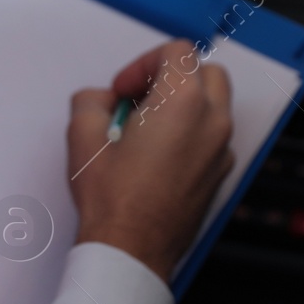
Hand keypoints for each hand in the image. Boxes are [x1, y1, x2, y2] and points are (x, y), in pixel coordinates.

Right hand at [67, 39, 234, 281]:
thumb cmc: (114, 201)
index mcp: (182, 103)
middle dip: (171, 77)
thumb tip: (101, 100)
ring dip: (183, 103)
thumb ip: (91, 100)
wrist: (132, 251)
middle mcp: (212, 122)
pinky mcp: (220, 172)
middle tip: (139, 100)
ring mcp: (221, 149)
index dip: (142, 63)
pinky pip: (213, 134)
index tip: (123, 91)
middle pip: (205, 71)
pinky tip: (158, 153)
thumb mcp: (82, 136)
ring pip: (214, 103)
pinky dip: (191, 130)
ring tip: (146, 128)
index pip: (177, 52)